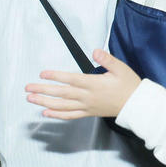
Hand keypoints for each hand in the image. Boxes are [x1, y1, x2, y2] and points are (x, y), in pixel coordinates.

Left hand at [25, 49, 141, 119]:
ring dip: (45, 102)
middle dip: (43, 90)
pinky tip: (45, 112)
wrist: (138, 105)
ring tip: (30, 99)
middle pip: (62, 93)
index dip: (56, 76)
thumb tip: (95, 51)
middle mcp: (88, 96)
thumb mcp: (121, 68)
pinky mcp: (88, 113)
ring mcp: (87, 106)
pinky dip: (57, 115)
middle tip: (27, 88)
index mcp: (95, 84)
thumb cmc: (130, 85)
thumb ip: (108, 59)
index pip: (71, 79)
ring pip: (62, 105)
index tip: (42, 74)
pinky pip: (70, 115)